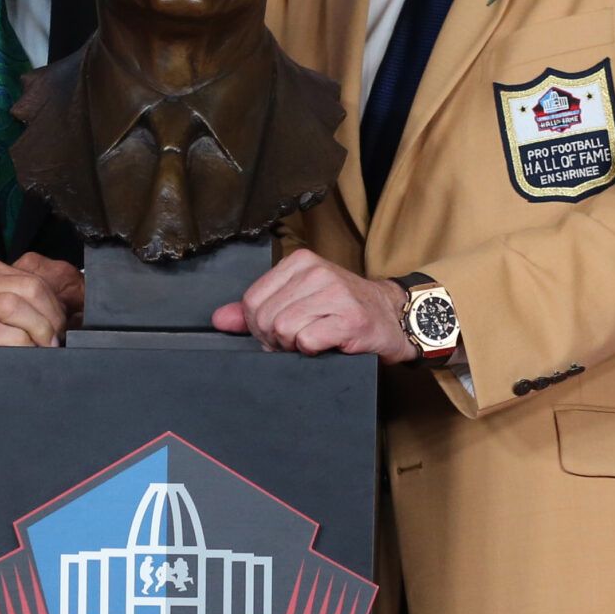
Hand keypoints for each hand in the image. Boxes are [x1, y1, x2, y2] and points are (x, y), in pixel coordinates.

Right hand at [0, 251, 77, 377]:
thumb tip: (40, 308)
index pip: (30, 277)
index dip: (53, 302)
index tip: (61, 322)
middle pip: (29, 289)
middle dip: (52, 316)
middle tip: (57, 337)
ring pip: (16, 307)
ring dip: (39, 330)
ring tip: (45, 346)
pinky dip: (17, 343)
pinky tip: (24, 351)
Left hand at [211, 249, 415, 362]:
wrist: (393, 318)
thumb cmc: (345, 310)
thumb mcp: (299, 300)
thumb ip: (258, 308)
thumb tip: (221, 319)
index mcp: (299, 262)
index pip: (252, 300)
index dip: (258, 326)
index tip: (278, 331)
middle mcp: (317, 272)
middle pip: (265, 318)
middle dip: (274, 340)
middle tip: (297, 340)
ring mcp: (335, 293)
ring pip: (283, 330)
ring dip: (294, 347)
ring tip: (313, 341)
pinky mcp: (351, 319)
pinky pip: (307, 341)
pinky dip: (312, 351)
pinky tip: (327, 345)